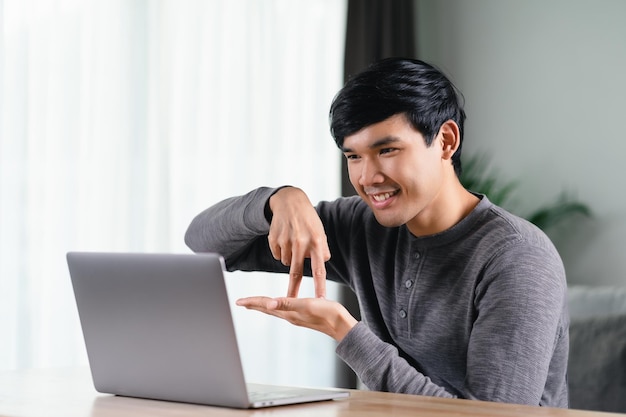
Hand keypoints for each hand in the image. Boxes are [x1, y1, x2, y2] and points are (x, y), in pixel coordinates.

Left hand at [236, 296, 357, 341]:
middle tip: (241, 302)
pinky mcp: (302, 315)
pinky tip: (278, 305)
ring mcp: (296, 316)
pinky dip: (276, 306)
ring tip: (255, 303)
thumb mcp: (306, 305)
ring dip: (263, 306)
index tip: (238, 301)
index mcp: (288, 312)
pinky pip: (283, 310)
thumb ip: (287, 304)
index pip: (265, 304)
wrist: (342, 325)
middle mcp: (289, 315)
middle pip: (267, 308)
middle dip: (253, 304)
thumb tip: (269, 304)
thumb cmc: (327, 314)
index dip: (251, 301)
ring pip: (274, 310)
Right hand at [268, 187, 329, 297]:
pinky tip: (285, 239)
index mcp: (316, 241)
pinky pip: (278, 255)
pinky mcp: (274, 240)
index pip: (319, 269)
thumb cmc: (308, 219)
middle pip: (295, 272)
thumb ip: (322, 249)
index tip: (320, 300)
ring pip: (287, 263)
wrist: (289, 201)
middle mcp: (300, 242)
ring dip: (291, 259)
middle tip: (290, 302)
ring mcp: (285, 241)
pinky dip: (282, 251)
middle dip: (293, 289)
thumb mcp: (320, 231)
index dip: (319, 286)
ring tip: (294, 243)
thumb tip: (323, 262)